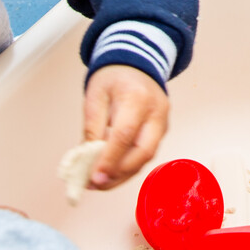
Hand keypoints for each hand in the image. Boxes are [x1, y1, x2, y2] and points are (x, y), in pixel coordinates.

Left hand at [80, 65, 169, 189]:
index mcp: (137, 97)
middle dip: (119, 174)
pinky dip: (128, 167)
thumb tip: (87, 161)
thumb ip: (92, 128)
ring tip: (99, 182)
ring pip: (146, 157)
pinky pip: (146, 153)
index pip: (125, 135)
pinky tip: (111, 173)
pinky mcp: (162, 130)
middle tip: (95, 184)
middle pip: (143, 151)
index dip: (109, 159)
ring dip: (123, 175)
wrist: (136, 64)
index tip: (93, 178)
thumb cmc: (113, 79)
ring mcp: (163, 122)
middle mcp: (156, 112)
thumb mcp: (94, 96)